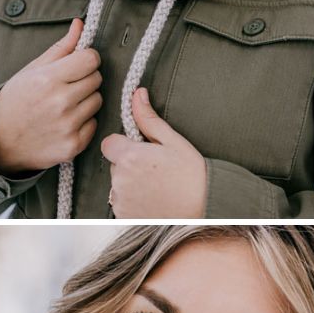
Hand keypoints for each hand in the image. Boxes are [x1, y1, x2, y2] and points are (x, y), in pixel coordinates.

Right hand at [0, 18, 101, 175]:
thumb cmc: (14, 101)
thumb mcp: (32, 70)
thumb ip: (61, 48)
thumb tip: (80, 24)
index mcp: (48, 79)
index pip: (91, 59)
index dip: (86, 59)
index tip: (78, 64)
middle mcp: (60, 102)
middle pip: (97, 79)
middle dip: (85, 79)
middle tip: (67, 86)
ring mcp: (68, 125)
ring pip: (98, 101)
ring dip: (86, 100)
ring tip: (65, 105)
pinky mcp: (73, 145)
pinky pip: (94, 124)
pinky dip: (84, 122)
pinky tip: (65, 122)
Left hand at [101, 88, 206, 217]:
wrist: (204, 209)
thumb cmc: (192, 175)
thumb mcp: (173, 141)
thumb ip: (148, 119)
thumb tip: (137, 95)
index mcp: (130, 157)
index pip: (109, 144)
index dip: (123, 145)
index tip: (140, 150)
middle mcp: (120, 180)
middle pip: (114, 164)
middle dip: (129, 164)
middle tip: (155, 169)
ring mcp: (121, 201)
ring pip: (118, 185)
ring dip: (130, 184)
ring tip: (157, 186)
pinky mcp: (124, 217)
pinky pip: (121, 203)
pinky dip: (133, 201)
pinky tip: (153, 200)